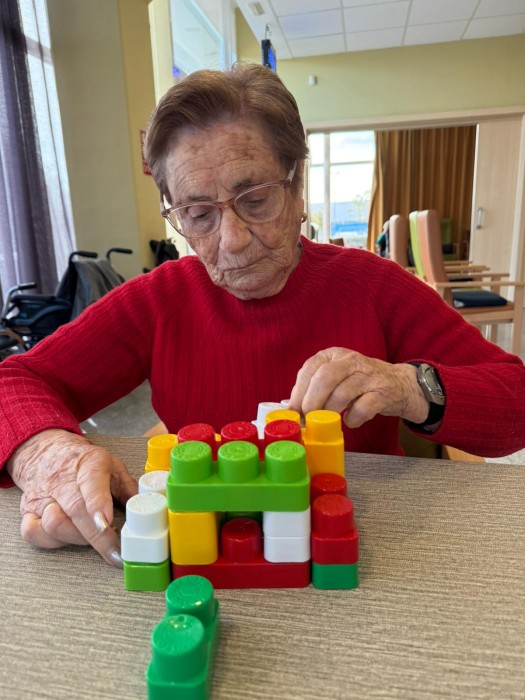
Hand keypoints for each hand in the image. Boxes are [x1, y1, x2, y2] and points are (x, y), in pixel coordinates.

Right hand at [7, 429, 137, 566]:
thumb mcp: (113, 467)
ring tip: (92, 536)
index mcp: (90, 464)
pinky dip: (51, 541)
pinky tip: (66, 538)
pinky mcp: (28, 511)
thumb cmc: (85, 464)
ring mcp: (43, 495)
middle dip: (97, 537)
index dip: (98, 505)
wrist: (46, 452)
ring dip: (76, 538)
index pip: (92, 483)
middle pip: (75, 510)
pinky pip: (33, 533)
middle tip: (115, 554)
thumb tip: (151, 508)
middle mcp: (63, 479)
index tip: (107, 524)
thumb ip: (130, 488)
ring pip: (53, 524)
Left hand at [289, 347, 428, 427]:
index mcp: (334, 355)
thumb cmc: (359, 383)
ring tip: (329, 420)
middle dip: (312, 401)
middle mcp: (350, 360)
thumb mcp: (337, 377)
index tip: (293, 410)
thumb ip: (315, 387)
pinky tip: (350, 420)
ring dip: (331, 410)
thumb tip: (292, 409)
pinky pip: (363, 407)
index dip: (298, 391)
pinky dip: (353, 418)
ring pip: (343, 392)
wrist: (399, 384)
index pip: (310, 368)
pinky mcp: (383, 392)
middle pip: (325, 377)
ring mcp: (368, 375)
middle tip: (308, 418)